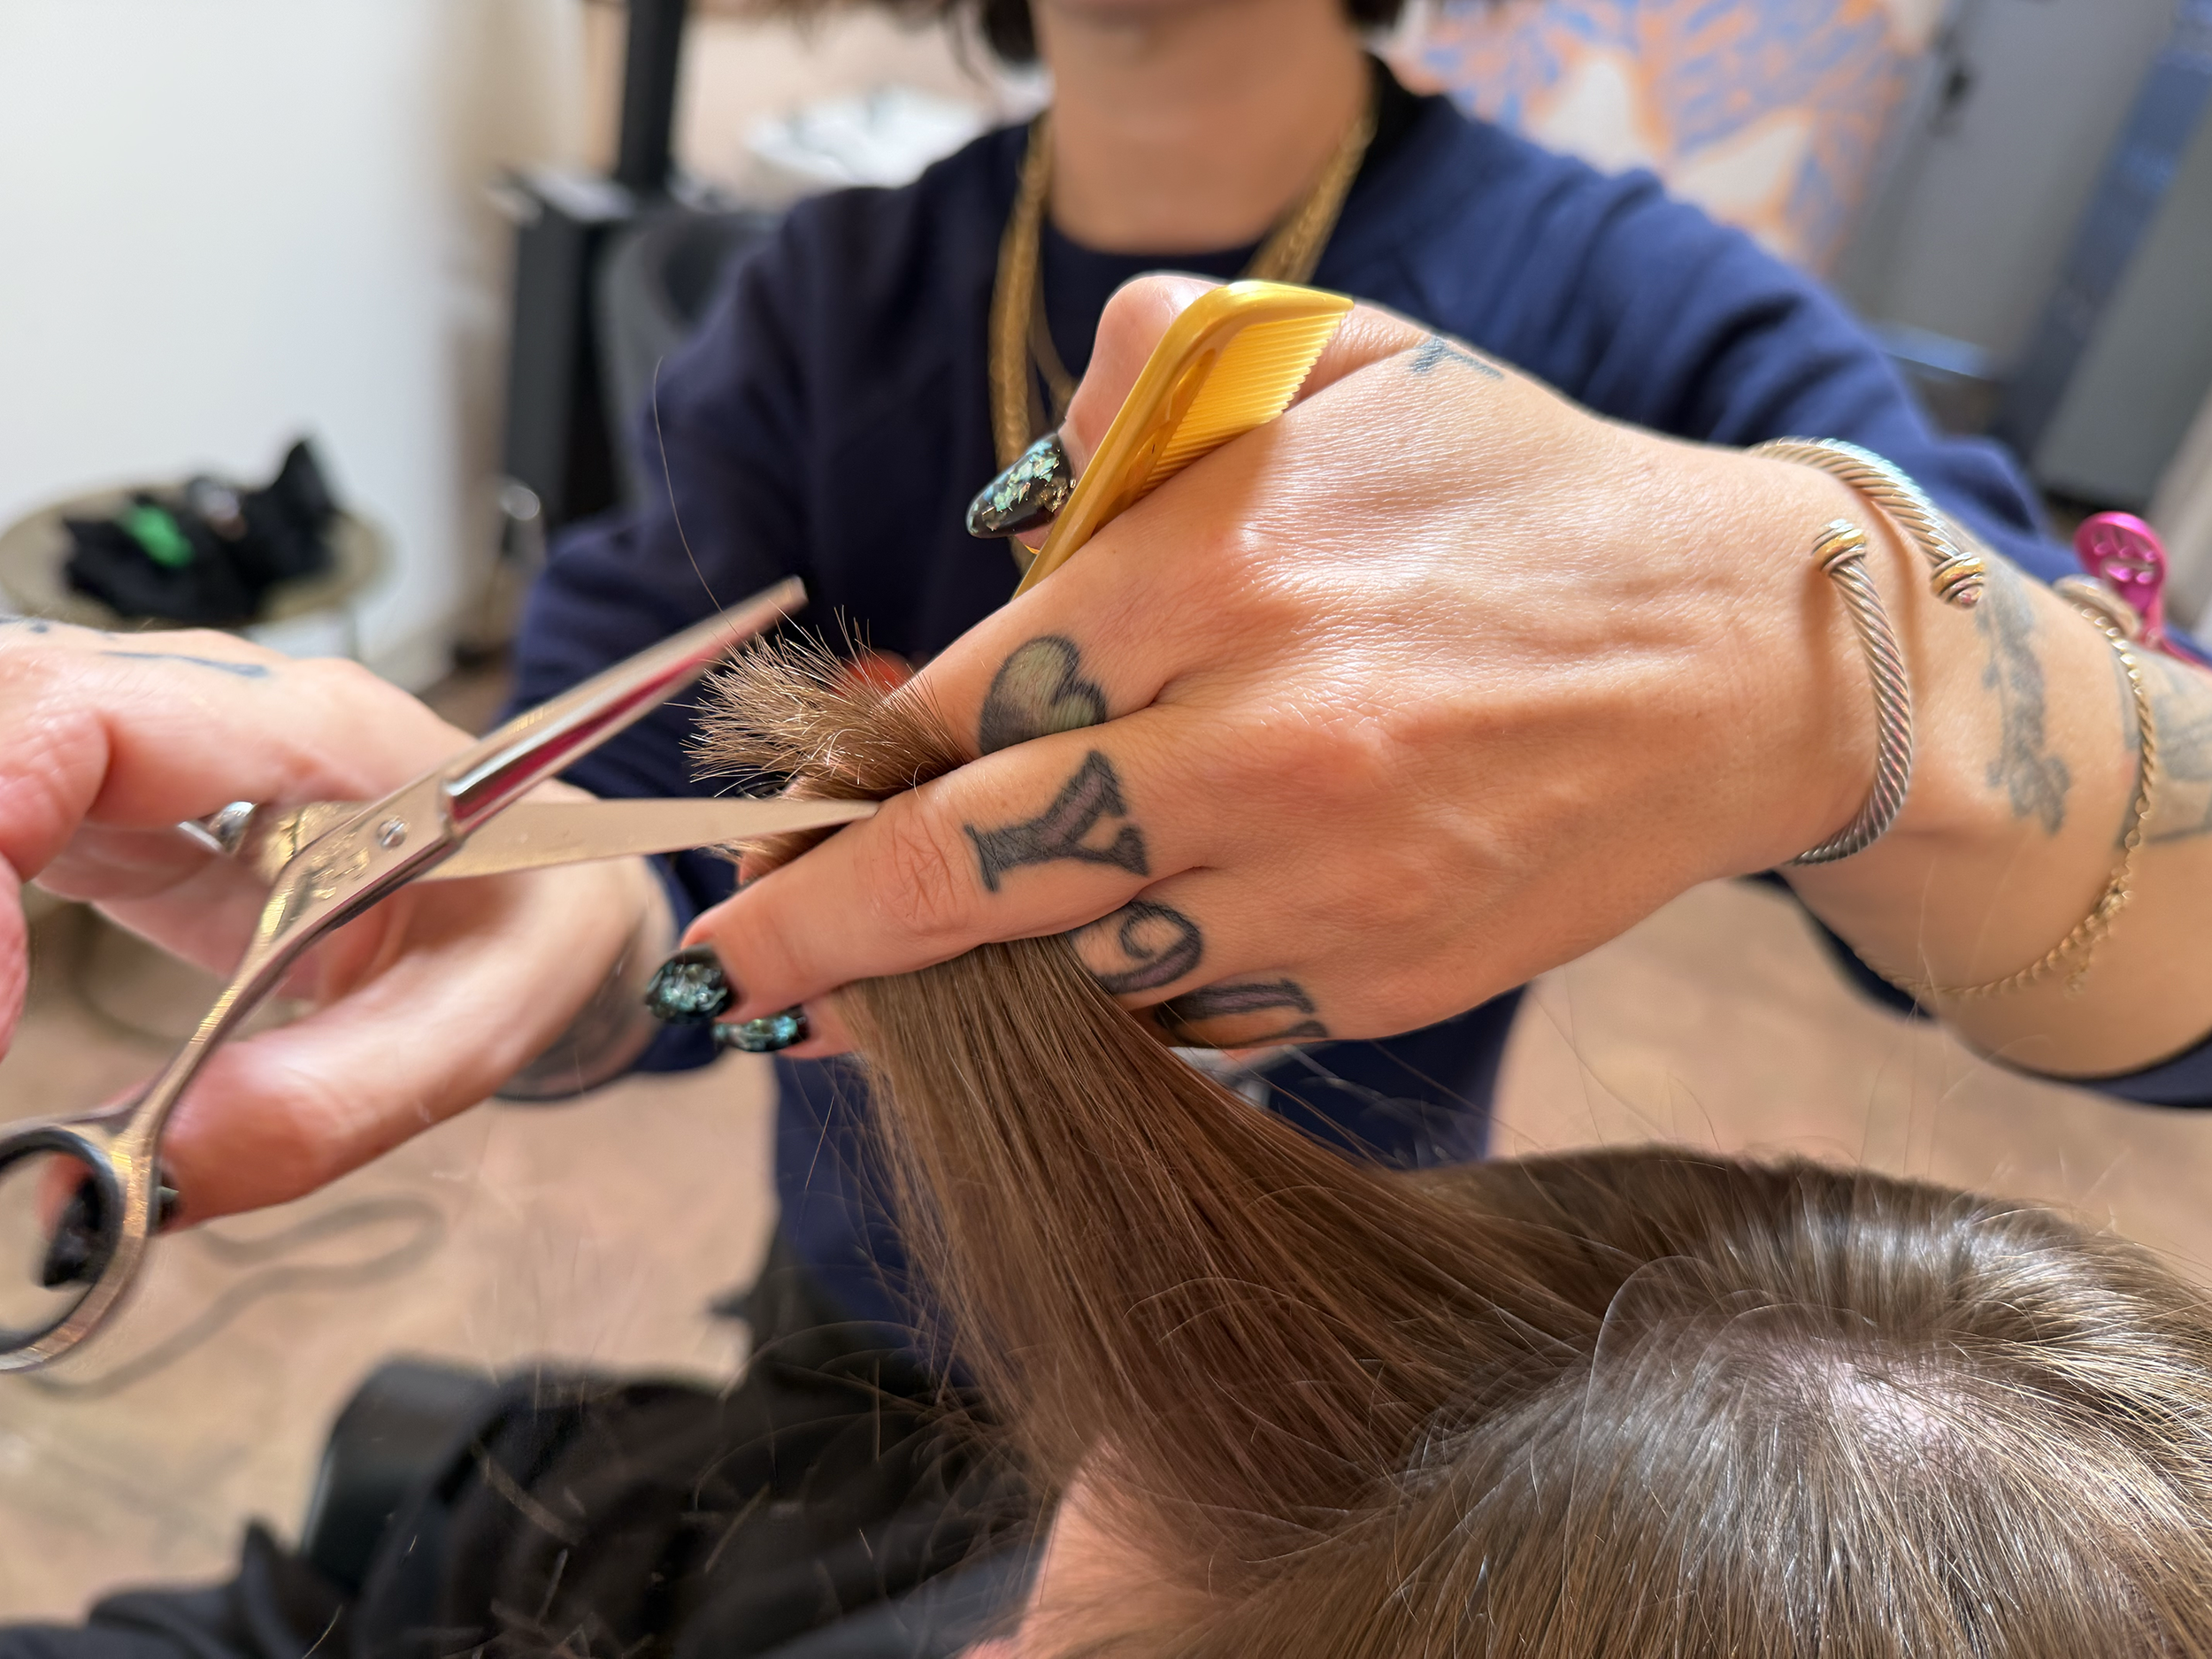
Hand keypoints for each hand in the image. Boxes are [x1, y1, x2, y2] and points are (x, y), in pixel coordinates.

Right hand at [0, 620, 663, 1221]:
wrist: (565, 892)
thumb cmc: (535, 928)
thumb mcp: (471, 1032)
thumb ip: (310, 1108)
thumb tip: (96, 1192)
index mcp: (321, 738)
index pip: (101, 716)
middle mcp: (225, 712)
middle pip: (21, 708)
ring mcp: (166, 751)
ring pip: (1, 747)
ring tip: (3, 1020)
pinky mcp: (130, 808)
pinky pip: (9, 819)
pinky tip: (3, 1001)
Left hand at [691, 276, 1887, 1051]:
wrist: (1743, 659)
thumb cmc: (1526, 504)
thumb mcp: (1350, 365)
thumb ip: (1155, 373)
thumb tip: (1017, 495)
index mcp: (1222, 566)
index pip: (966, 693)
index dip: (854, 766)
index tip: (789, 806)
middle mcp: (1258, 739)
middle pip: (974, 864)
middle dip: (822, 928)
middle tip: (731, 970)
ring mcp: (1322, 879)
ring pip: (1075, 964)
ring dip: (970, 979)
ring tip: (885, 985)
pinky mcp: (1379, 976)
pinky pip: (1196, 1013)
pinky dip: (1125, 995)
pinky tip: (1093, 965)